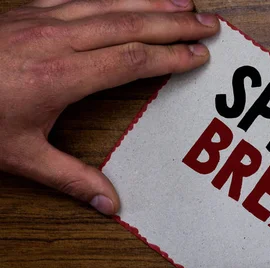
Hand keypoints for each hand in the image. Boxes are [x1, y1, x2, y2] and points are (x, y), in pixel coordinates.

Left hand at [0, 0, 218, 213]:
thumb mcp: (20, 155)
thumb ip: (70, 178)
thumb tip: (109, 205)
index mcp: (61, 75)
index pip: (132, 60)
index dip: (171, 57)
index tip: (199, 55)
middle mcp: (57, 39)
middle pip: (130, 23)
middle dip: (175, 22)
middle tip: (209, 21)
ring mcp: (42, 19)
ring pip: (109, 2)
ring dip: (151, 1)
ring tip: (184, 2)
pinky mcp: (29, 10)